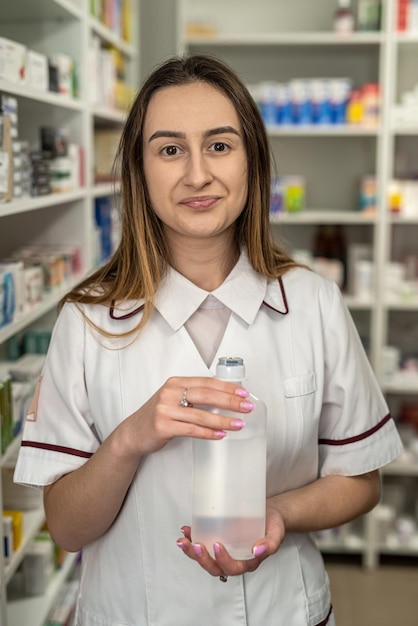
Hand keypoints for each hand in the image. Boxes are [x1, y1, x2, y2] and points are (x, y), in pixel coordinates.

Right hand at [120, 376, 253, 456]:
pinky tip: (221, 434)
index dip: (227, 387)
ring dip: (223, 420)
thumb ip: (193, 396)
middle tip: (247, 408)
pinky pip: (192, 430)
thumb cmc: (157, 416)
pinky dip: (209, 433)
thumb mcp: (173, 399)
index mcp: (176, 383)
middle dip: (230, 402)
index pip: (207, 382)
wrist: (133, 433)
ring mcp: (165, 409)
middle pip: (207, 395)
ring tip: (239, 424)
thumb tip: (224, 398)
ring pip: (201, 415)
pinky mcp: (163, 426)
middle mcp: (170, 392)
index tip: (243, 393)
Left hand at [176, 502, 285, 578]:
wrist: (270, 514)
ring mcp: (225, 550)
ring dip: (192, 551)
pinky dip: (193, 538)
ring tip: (183, 540)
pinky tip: (186, 529)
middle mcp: (234, 559)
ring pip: (206, 558)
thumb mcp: (276, 534)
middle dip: (201, 559)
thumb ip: (270, 544)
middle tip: (194, 545)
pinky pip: (204, 543)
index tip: (217, 545)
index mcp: (247, 562)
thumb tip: (257, 550)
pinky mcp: (219, 538)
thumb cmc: (273, 525)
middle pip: (215, 567)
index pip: (232, 568)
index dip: (223, 560)